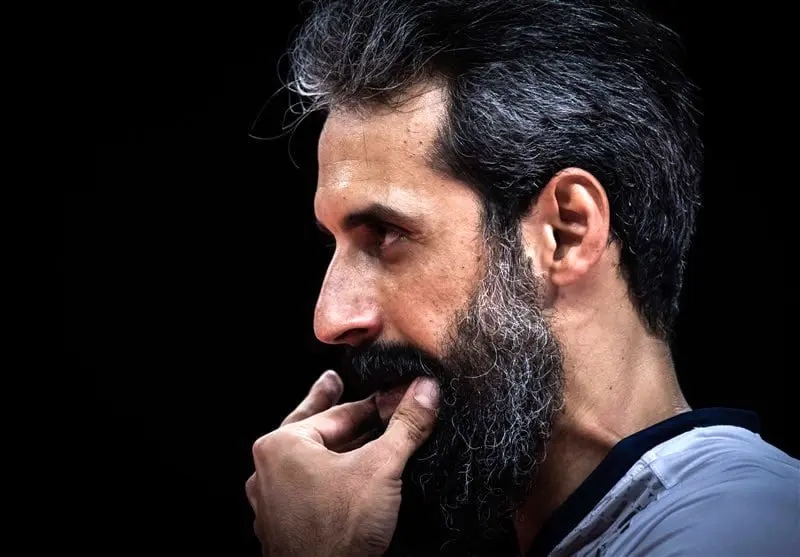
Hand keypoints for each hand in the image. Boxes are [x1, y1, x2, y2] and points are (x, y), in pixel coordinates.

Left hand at [246, 371, 439, 556]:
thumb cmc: (340, 531)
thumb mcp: (381, 469)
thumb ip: (405, 426)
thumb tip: (426, 390)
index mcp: (281, 446)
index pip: (338, 414)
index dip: (374, 405)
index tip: (395, 396)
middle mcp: (266, 469)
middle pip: (313, 431)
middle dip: (331, 410)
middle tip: (332, 382)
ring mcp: (269, 500)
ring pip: (307, 461)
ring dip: (330, 447)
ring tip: (343, 431)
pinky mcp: (280, 525)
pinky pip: (304, 488)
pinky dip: (323, 477)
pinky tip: (337, 477)